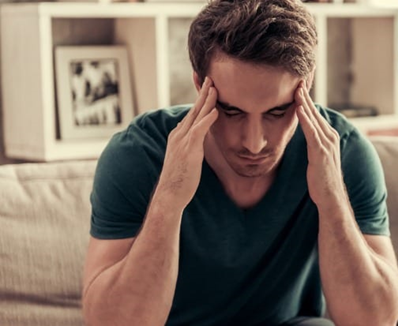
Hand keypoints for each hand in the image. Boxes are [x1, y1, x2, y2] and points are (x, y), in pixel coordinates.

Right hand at [153, 77, 218, 212]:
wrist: (169, 194)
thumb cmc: (179, 179)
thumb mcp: (184, 156)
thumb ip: (188, 143)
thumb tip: (191, 133)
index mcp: (178, 135)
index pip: (191, 113)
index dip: (200, 99)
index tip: (206, 86)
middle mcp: (179, 135)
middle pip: (193, 109)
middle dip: (202, 93)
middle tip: (210, 78)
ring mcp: (182, 141)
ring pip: (196, 116)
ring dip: (206, 101)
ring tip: (215, 87)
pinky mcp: (189, 150)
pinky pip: (199, 131)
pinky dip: (207, 119)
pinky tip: (215, 111)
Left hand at [295, 80, 348, 209]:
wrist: (331, 196)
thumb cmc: (323, 179)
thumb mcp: (318, 157)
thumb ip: (315, 144)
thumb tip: (307, 137)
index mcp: (329, 137)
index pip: (316, 115)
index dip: (308, 101)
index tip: (299, 87)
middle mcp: (330, 137)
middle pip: (316, 113)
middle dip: (306, 96)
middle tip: (298, 80)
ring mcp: (327, 144)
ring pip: (313, 119)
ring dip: (305, 103)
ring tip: (297, 89)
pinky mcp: (321, 152)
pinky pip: (311, 132)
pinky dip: (305, 119)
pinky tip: (299, 109)